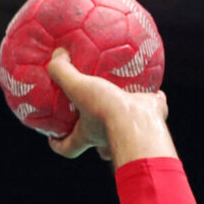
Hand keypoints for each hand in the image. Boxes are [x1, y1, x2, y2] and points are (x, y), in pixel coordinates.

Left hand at [46, 48, 176, 166]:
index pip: (67, 147)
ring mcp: (131, 128)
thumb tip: (56, 56)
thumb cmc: (104, 110)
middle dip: (94, 132)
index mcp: (87, 135)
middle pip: (98, 142)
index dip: (57, 143)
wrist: (138, 118)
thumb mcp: (77, 88)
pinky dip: (151, 98)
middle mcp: (108, 136)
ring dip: (123, 113)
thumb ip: (63, 73)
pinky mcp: (151, 116)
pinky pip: (151, 106)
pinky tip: (151, 84)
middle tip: (91, 115)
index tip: (51, 137)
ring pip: (125, 125)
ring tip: (122, 95)